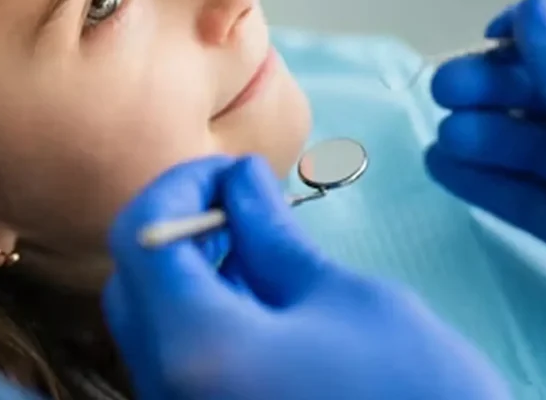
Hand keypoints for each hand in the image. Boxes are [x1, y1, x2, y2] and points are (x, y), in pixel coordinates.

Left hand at [104, 155, 510, 399]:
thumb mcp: (341, 295)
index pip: (143, 235)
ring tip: (258, 238)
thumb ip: (272, 234)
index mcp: (198, 348)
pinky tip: (260, 293)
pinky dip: (205, 311)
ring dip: (192, 266)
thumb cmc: (411, 388)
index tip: (236, 169)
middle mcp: (169, 390)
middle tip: (244, 198)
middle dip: (182, 224)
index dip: (182, 185)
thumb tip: (240, 179)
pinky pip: (179, 359)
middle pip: (135, 281)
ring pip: (153, 322)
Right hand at [427, 0, 545, 399]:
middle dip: (494, 83)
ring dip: (482, 133)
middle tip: (445, 88)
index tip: (493, 37)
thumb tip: (529, 10)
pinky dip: (483, 180)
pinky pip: (522, 194)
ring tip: (447, 137)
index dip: (539, 28)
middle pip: (544, 85)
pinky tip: (444, 167)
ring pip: (526, 140)